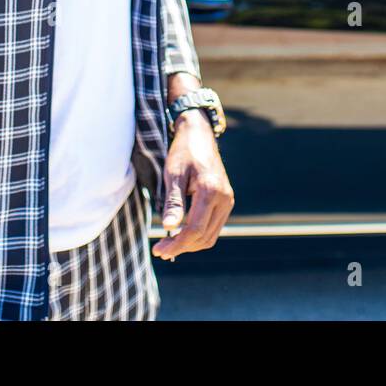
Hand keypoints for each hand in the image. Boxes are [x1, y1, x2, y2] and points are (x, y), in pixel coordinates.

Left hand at [152, 108, 234, 260]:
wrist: (199, 136)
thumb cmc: (183, 152)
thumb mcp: (173, 174)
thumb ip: (173, 202)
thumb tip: (168, 228)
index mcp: (210, 190)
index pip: (194, 229)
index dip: (176, 244)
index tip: (158, 250)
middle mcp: (224, 198)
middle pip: (203, 237)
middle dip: (181, 247)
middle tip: (160, 249)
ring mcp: (227, 201)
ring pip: (210, 236)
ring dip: (190, 244)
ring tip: (168, 244)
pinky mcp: (226, 202)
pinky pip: (212, 227)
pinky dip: (197, 235)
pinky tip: (180, 234)